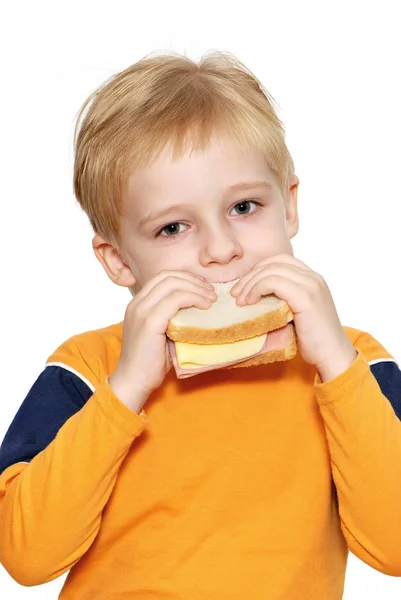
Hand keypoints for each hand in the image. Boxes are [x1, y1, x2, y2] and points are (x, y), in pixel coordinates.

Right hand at [109, 271, 215, 410]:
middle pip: (168, 276)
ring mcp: (141, 311)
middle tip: (210, 292)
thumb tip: (196, 308)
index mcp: (137, 304)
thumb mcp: (160, 333)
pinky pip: (175, 300)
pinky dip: (193, 298)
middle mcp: (137, 303)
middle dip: (193, 280)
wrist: (133, 381)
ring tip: (211, 299)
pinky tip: (205, 306)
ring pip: (173, 285)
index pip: (162, 277)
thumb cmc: (149, 362)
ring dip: (196, 288)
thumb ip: (170, 318)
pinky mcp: (150, 322)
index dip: (185, 278)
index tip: (202, 288)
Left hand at [231, 254, 356, 380]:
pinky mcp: (306, 297)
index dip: (259, 269)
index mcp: (312, 278)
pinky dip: (257, 289)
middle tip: (236, 294)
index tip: (245, 286)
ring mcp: (311, 285)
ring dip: (250, 283)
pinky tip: (251, 302)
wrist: (333, 356)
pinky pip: (273, 282)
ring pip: (271, 270)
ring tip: (240, 300)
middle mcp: (313, 277)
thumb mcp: (298, 312)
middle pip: (273, 263)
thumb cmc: (314, 340)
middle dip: (250, 276)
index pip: (280, 260)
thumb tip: (255, 295)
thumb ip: (284, 298)